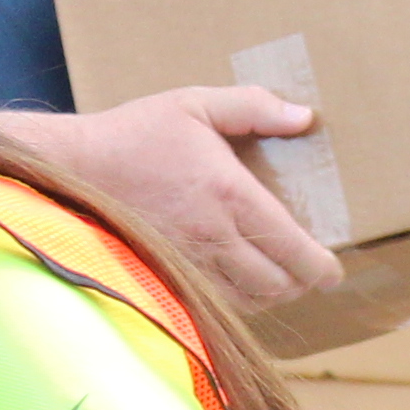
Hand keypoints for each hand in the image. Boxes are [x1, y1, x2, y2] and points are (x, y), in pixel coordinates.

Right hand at [36, 87, 344, 309]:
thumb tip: (303, 117)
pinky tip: (242, 289)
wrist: (74, 170)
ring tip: (282, 281)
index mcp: (228, 193)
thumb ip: (253, 107)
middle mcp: (213, 236)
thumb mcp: (195, 103)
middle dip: (301, 283)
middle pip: (275, 283)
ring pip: (247, 301)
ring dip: (271, 296)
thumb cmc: (135, 134)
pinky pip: (215, 305)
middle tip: (313, 274)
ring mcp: (188, 262)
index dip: (320, 266)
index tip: (334, 270)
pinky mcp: (167, 275)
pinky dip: (238, 304)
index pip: (291, 246)